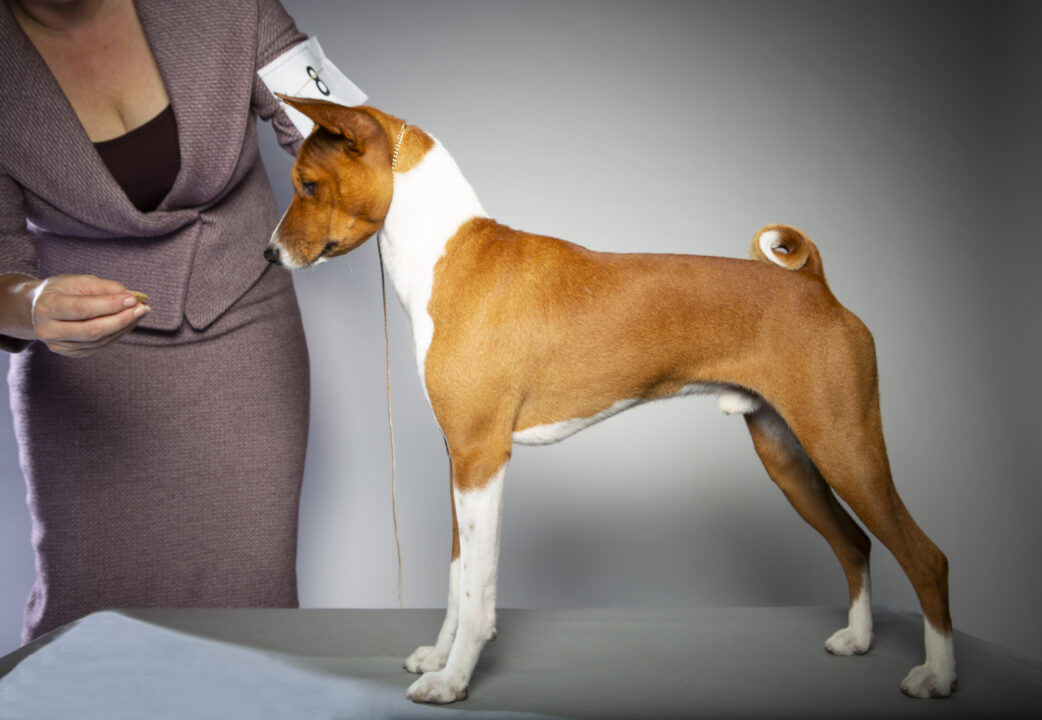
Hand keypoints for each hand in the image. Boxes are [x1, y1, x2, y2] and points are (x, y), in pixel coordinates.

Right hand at [30, 274, 150, 356]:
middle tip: (143, 308)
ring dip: (124, 327)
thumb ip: (103, 287)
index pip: (83, 309)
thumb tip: (131, 295)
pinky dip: (118, 334)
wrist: (37, 308)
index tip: (133, 298)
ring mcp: (59, 346)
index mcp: (47, 308)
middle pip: (93, 330)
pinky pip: (100, 346)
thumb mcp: (77, 281)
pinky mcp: (70, 353)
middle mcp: (50, 330)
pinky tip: (128, 322)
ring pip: (99, 340)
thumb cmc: (59, 291)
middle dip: (122, 319)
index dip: (111, 305)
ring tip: (140, 312)